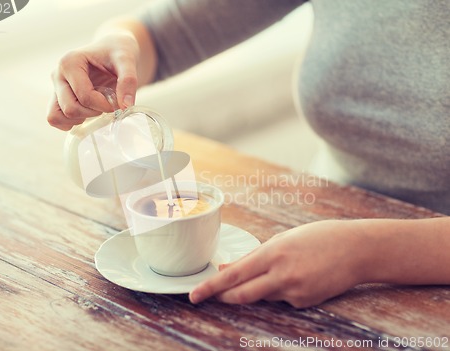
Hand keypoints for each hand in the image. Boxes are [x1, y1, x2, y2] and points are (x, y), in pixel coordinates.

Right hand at [47, 32, 138, 130]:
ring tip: (96, 109)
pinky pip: (55, 119)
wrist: (113, 50)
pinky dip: (71, 123)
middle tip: (107, 105)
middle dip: (93, 113)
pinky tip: (88, 114)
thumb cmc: (117, 52)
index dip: (104, 105)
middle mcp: (58, 75)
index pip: (84, 96)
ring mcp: (56, 87)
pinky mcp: (58, 98)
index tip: (117, 102)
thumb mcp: (127, 60)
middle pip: (69, 109)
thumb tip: (126, 105)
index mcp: (70, 62)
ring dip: (79, 119)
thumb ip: (128, 80)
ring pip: (56, 116)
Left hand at [189, 220, 367, 307]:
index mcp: (272, 253)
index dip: (211, 286)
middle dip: (224, 296)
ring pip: (262, 297)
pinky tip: (302, 275)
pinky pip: (282, 300)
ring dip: (261, 287)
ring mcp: (294, 292)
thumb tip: (227, 268)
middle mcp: (281, 275)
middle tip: (212, 295)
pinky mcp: (305, 303)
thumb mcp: (283, 240)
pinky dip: (282, 290)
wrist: (357, 249)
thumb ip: (253, 257)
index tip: (194, 295)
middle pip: (241, 295)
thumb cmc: (318, 237)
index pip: (233, 275)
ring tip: (287, 267)